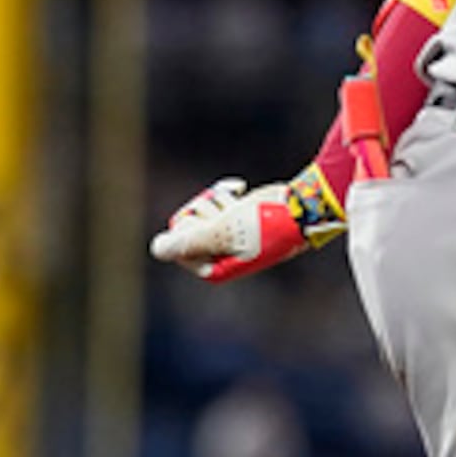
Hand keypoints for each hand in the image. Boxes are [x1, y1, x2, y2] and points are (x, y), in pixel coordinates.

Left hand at [148, 165, 345, 283]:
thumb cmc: (264, 225)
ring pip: (201, 209)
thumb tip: (157, 248)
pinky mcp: (233, 217)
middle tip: (230, 216)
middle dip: (206, 213)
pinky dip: (225, 190)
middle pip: (186, 225)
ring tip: (242, 208)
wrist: (299, 208)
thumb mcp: (222, 232)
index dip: (191, 227)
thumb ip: (188, 241)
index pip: (176, 244)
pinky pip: (214, 198)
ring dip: (220, 202)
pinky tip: (239, 187)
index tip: (214, 225)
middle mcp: (217, 256)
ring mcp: (225, 236)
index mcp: (213, 269)